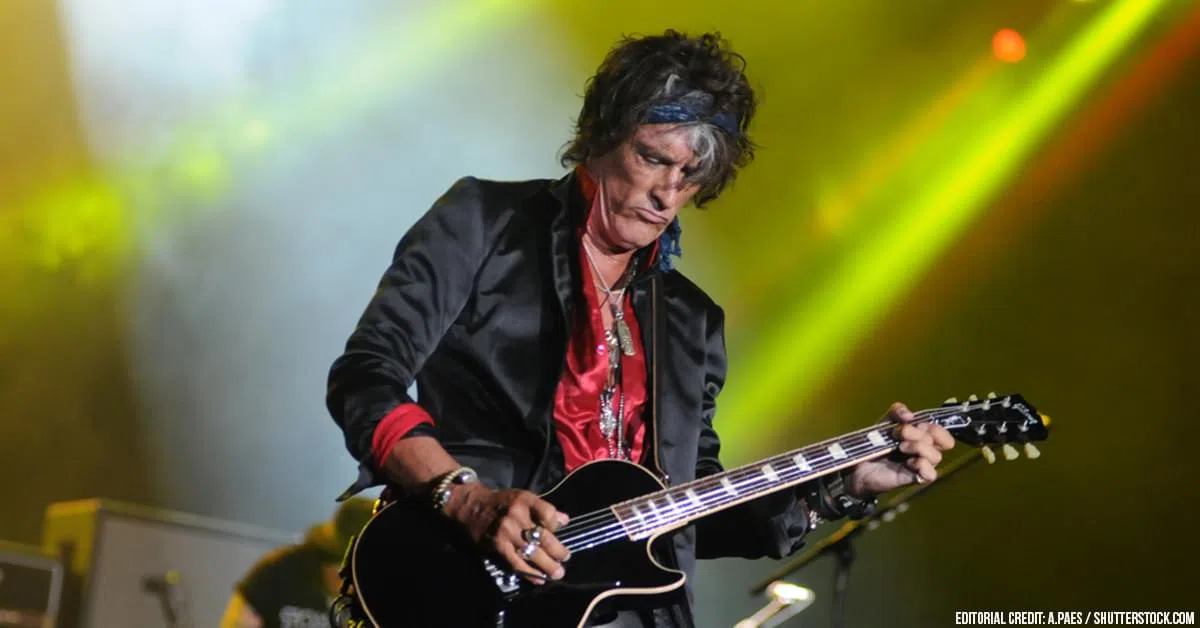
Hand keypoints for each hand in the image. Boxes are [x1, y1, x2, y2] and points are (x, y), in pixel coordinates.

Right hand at [444, 484, 570, 582]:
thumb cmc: (501, 503)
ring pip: (532, 553)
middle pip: (543, 537)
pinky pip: (517, 563)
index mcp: (524, 500)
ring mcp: (506, 533)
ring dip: (547, 566)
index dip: (556, 524)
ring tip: (556, 573)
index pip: (548, 513)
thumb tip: (565, 520)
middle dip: (558, 551)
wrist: (471, 508)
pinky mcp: (497, 547)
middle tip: (565, 559)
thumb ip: (543, 509)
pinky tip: (539, 579)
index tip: (559, 531)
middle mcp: (516, 516)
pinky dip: (530, 573)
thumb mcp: (523, 498)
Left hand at [847, 402, 954, 496]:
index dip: (935, 427)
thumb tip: (909, 415)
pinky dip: (921, 465)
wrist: (860, 464)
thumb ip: (897, 411)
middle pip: (940, 440)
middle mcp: (925, 451)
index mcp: (922, 436)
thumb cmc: (876, 444)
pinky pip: (930, 474)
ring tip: (900, 447)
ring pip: (936, 456)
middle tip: (900, 433)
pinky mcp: (914, 478)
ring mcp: (921, 465)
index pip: (943, 433)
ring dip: (918, 447)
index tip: (917, 424)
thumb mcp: (886, 421)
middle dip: (918, 432)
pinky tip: (907, 463)